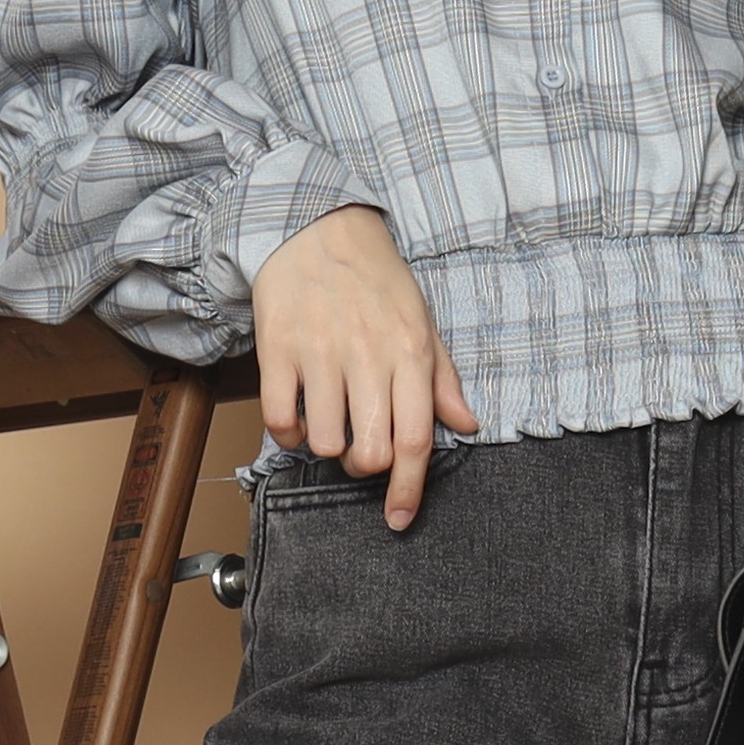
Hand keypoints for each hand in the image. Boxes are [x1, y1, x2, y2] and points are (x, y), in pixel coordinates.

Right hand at [249, 205, 478, 530]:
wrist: (314, 226)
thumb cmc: (374, 277)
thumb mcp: (421, 320)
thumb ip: (442, 378)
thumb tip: (465, 425)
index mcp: (410, 352)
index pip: (416, 439)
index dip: (410, 489)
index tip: (401, 518)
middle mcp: (368, 355)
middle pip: (371, 452)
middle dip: (367, 467)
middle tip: (362, 447)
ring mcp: (320, 353)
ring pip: (326, 443)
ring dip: (328, 447)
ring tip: (331, 421)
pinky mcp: (278, 350)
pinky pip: (282, 420)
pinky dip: (291, 433)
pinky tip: (301, 413)